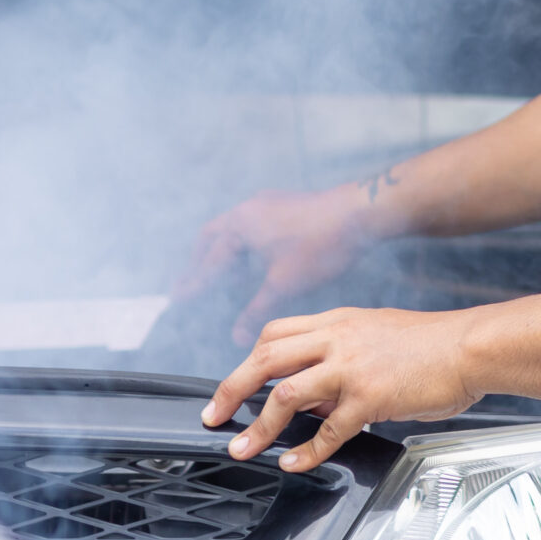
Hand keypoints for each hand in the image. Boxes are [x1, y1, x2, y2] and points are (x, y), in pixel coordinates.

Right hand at [174, 184, 380, 346]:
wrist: (361, 212)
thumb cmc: (321, 245)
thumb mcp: (284, 283)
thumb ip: (255, 310)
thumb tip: (236, 336)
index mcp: (241, 224)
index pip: (209, 261)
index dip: (195, 284)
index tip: (179, 300)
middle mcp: (249, 209)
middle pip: (212, 237)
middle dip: (200, 262)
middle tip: (189, 284)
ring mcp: (268, 202)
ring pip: (233, 227)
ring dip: (222, 250)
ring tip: (216, 272)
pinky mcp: (287, 204)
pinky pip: (252, 223)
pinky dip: (243, 242)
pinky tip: (252, 256)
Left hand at [202, 306, 480, 472]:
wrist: (472, 347)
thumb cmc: (434, 346)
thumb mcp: (377, 338)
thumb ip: (341, 361)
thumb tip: (312, 398)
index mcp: (339, 321)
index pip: (276, 333)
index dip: (247, 360)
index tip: (234, 386)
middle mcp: (338, 338)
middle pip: (265, 357)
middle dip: (231, 389)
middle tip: (214, 416)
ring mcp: (352, 366)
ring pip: (285, 392)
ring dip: (257, 425)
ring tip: (242, 449)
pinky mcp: (371, 395)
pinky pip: (328, 429)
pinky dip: (305, 451)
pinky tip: (294, 462)